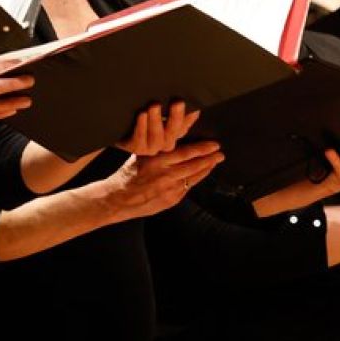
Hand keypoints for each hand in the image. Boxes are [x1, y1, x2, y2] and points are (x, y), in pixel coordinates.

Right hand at [100, 142, 224, 223]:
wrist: (118, 200)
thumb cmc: (126, 175)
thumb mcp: (140, 157)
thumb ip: (157, 151)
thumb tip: (170, 140)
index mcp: (158, 162)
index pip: (186, 153)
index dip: (202, 149)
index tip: (214, 144)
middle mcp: (167, 176)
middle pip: (194, 166)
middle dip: (210, 159)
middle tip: (221, 154)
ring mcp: (170, 190)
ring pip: (193, 178)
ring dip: (206, 170)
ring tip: (215, 162)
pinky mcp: (171, 201)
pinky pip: (187, 188)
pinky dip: (195, 180)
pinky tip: (200, 175)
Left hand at [115, 100, 200, 155]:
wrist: (119, 131)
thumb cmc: (143, 119)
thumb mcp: (161, 114)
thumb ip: (179, 114)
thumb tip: (195, 107)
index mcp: (173, 134)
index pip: (184, 125)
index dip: (188, 116)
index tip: (188, 102)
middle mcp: (164, 143)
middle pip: (173, 131)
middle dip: (176, 117)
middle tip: (177, 102)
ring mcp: (150, 148)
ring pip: (157, 137)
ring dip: (156, 120)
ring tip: (155, 105)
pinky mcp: (134, 148)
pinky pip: (139, 139)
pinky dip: (141, 127)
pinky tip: (141, 114)